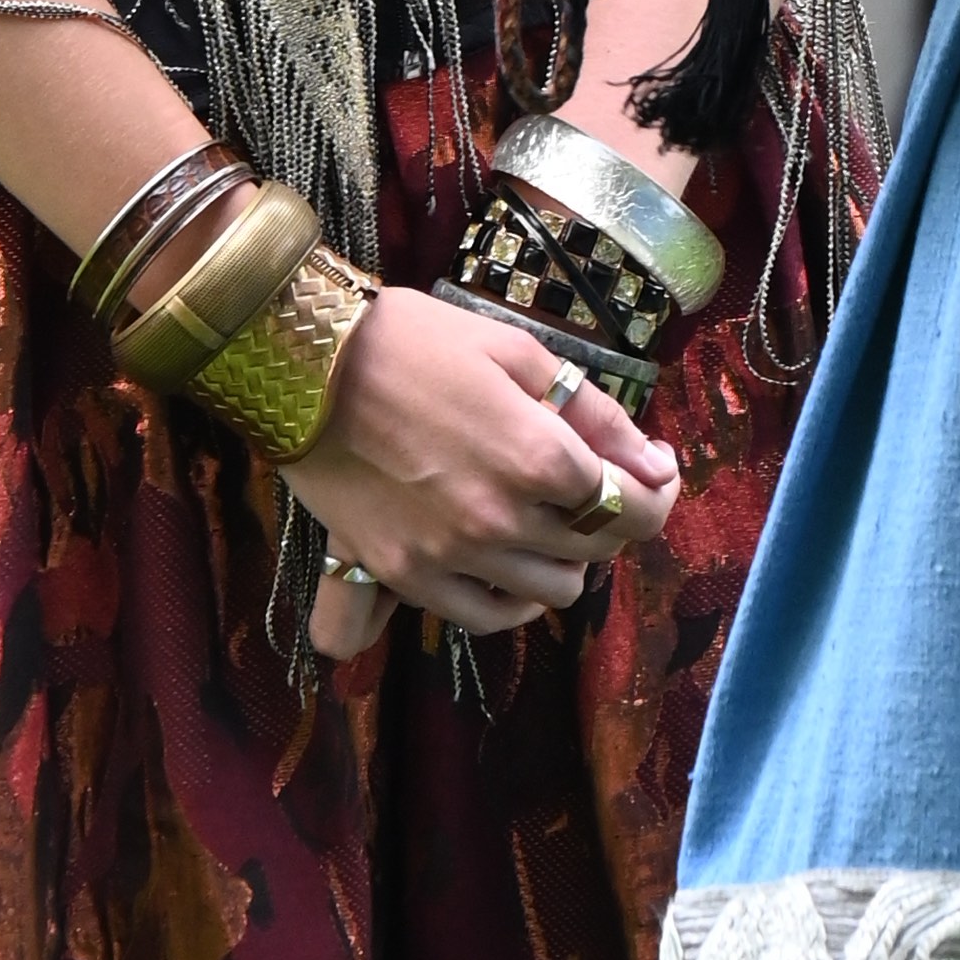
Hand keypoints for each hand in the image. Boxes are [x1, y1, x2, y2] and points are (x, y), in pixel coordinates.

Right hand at [285, 281, 679, 649]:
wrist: (303, 364)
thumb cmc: (412, 342)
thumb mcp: (516, 353)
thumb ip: (594, 414)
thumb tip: (656, 464)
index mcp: (539, 457)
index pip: (633, 506)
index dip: (654, 493)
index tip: (649, 473)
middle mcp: (503, 520)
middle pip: (596, 550)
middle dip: (609, 518)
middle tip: (590, 484)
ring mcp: (452, 556)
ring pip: (551, 592)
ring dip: (563, 558)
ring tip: (544, 520)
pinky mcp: (406, 576)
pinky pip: (484, 618)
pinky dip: (510, 600)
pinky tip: (506, 565)